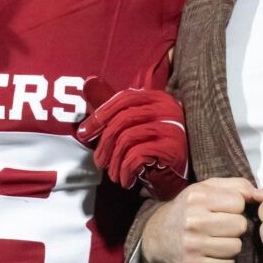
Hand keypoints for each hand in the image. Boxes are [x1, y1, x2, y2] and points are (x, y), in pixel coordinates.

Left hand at [76, 85, 188, 201]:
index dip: (101, 114)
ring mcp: (172, 127)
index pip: (124, 98)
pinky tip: (126, 180)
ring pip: (127, 138)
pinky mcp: (172, 148)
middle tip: (99, 162)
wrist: (178, 178)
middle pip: (123, 119)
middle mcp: (168, 108)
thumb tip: (88, 82)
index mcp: (158, 98)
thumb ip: (113, 106)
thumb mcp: (133, 124)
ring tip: (113, 174)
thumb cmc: (153, 150)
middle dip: (104, 143)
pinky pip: (136, 155)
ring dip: (114, 161)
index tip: (84, 133)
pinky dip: (125, 170)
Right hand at [139, 177, 256, 262]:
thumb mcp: (206, 189)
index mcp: (197, 197)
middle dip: (236, 226)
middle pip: (240, 225)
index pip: (239, 202)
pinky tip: (213, 252)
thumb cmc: (189, 209)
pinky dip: (224, 260)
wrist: (159, 236)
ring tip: (219, 239)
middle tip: (223, 226)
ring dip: (232, 244)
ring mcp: (192, 244)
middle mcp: (193, 220)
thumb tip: (257, 193)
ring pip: (236, 247)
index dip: (236, 207)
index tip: (225, 210)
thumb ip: (234, 185)